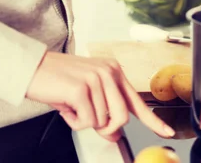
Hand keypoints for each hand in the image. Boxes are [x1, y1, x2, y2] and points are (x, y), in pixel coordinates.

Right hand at [26, 52, 174, 141]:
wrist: (33, 68)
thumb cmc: (59, 81)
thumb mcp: (87, 93)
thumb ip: (106, 110)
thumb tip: (115, 132)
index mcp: (113, 71)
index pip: (136, 100)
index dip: (153, 120)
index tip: (167, 131)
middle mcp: (109, 72)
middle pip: (121, 117)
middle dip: (105, 126)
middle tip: (85, 117)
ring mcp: (96, 79)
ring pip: (102, 122)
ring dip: (83, 121)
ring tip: (71, 104)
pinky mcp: (82, 89)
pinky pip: (86, 122)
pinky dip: (73, 121)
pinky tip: (65, 104)